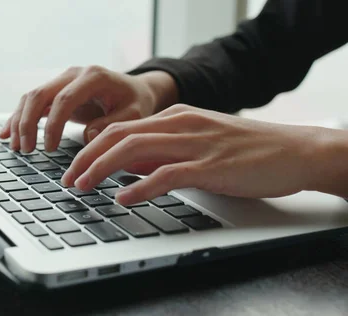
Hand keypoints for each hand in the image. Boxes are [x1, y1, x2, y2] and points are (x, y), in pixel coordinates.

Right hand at [0, 66, 177, 152]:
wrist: (135, 90)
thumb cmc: (135, 103)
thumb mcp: (134, 115)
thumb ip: (112, 125)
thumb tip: (88, 136)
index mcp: (93, 76)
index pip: (64, 99)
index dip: (53, 125)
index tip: (49, 149)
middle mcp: (73, 74)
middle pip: (39, 94)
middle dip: (27, 124)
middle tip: (25, 151)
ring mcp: (62, 80)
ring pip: (31, 98)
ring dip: (19, 122)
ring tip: (15, 148)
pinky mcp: (56, 91)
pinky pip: (32, 103)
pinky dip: (18, 118)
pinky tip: (7, 134)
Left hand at [61, 104, 347, 204]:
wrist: (293, 150)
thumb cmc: (246, 150)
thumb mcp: (197, 144)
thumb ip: (163, 153)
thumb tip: (128, 169)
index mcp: (175, 117)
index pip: (121, 127)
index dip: (92, 147)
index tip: (74, 166)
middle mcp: (179, 124)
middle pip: (118, 135)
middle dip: (86, 157)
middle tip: (68, 179)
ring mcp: (194, 143)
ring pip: (134, 150)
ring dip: (102, 169)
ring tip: (83, 187)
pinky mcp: (210, 166)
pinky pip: (166, 174)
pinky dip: (140, 186)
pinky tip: (123, 197)